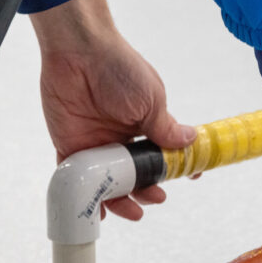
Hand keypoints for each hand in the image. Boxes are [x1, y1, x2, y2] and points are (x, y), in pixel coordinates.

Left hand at [30, 0, 195, 219]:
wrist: (79, 51)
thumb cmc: (119, 67)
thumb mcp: (151, 99)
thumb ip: (165, 128)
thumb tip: (190, 141)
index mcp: (144, 125)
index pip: (160, 155)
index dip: (170, 171)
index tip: (183, 181)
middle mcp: (121, 137)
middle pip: (134, 175)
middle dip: (146, 191)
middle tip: (153, 198)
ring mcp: (96, 143)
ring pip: (108, 182)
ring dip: (120, 200)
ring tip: (130, 211)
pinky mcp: (71, 145)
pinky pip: (77, 176)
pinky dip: (85, 194)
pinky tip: (97, 210)